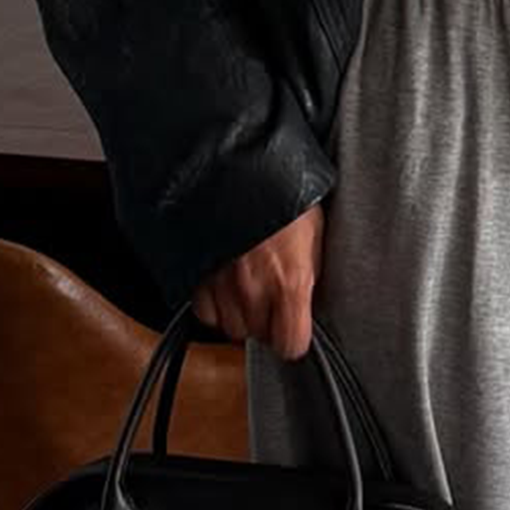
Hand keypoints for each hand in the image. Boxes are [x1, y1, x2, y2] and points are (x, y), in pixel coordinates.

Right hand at [191, 201, 322, 359]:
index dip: (293, 338)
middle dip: (267, 321)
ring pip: (230, 327)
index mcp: (289, 282)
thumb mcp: (313, 231)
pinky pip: (204, 311)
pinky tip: (223, 286)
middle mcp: (253, 290)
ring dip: (240, 313)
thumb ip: (310, 271)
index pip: (290, 345)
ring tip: (247, 288)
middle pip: (259, 336)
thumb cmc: (280, 191)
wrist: (236, 164)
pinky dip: (214, 304)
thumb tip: (310, 294)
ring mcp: (220, 284)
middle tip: (271, 296)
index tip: (293, 328)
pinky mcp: (196, 275)